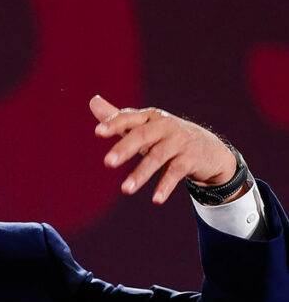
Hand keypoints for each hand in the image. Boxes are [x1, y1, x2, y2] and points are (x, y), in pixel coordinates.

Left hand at [89, 95, 239, 203]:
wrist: (209, 150)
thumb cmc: (166, 138)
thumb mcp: (144, 127)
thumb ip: (118, 118)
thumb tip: (93, 101)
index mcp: (149, 117)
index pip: (129, 118)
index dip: (114, 123)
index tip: (98, 132)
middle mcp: (165, 125)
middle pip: (142, 135)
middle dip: (124, 148)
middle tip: (107, 162)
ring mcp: (179, 141)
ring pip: (157, 157)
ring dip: (141, 174)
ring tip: (125, 190)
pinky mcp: (191, 158)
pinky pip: (176, 172)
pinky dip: (165, 186)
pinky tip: (156, 200)